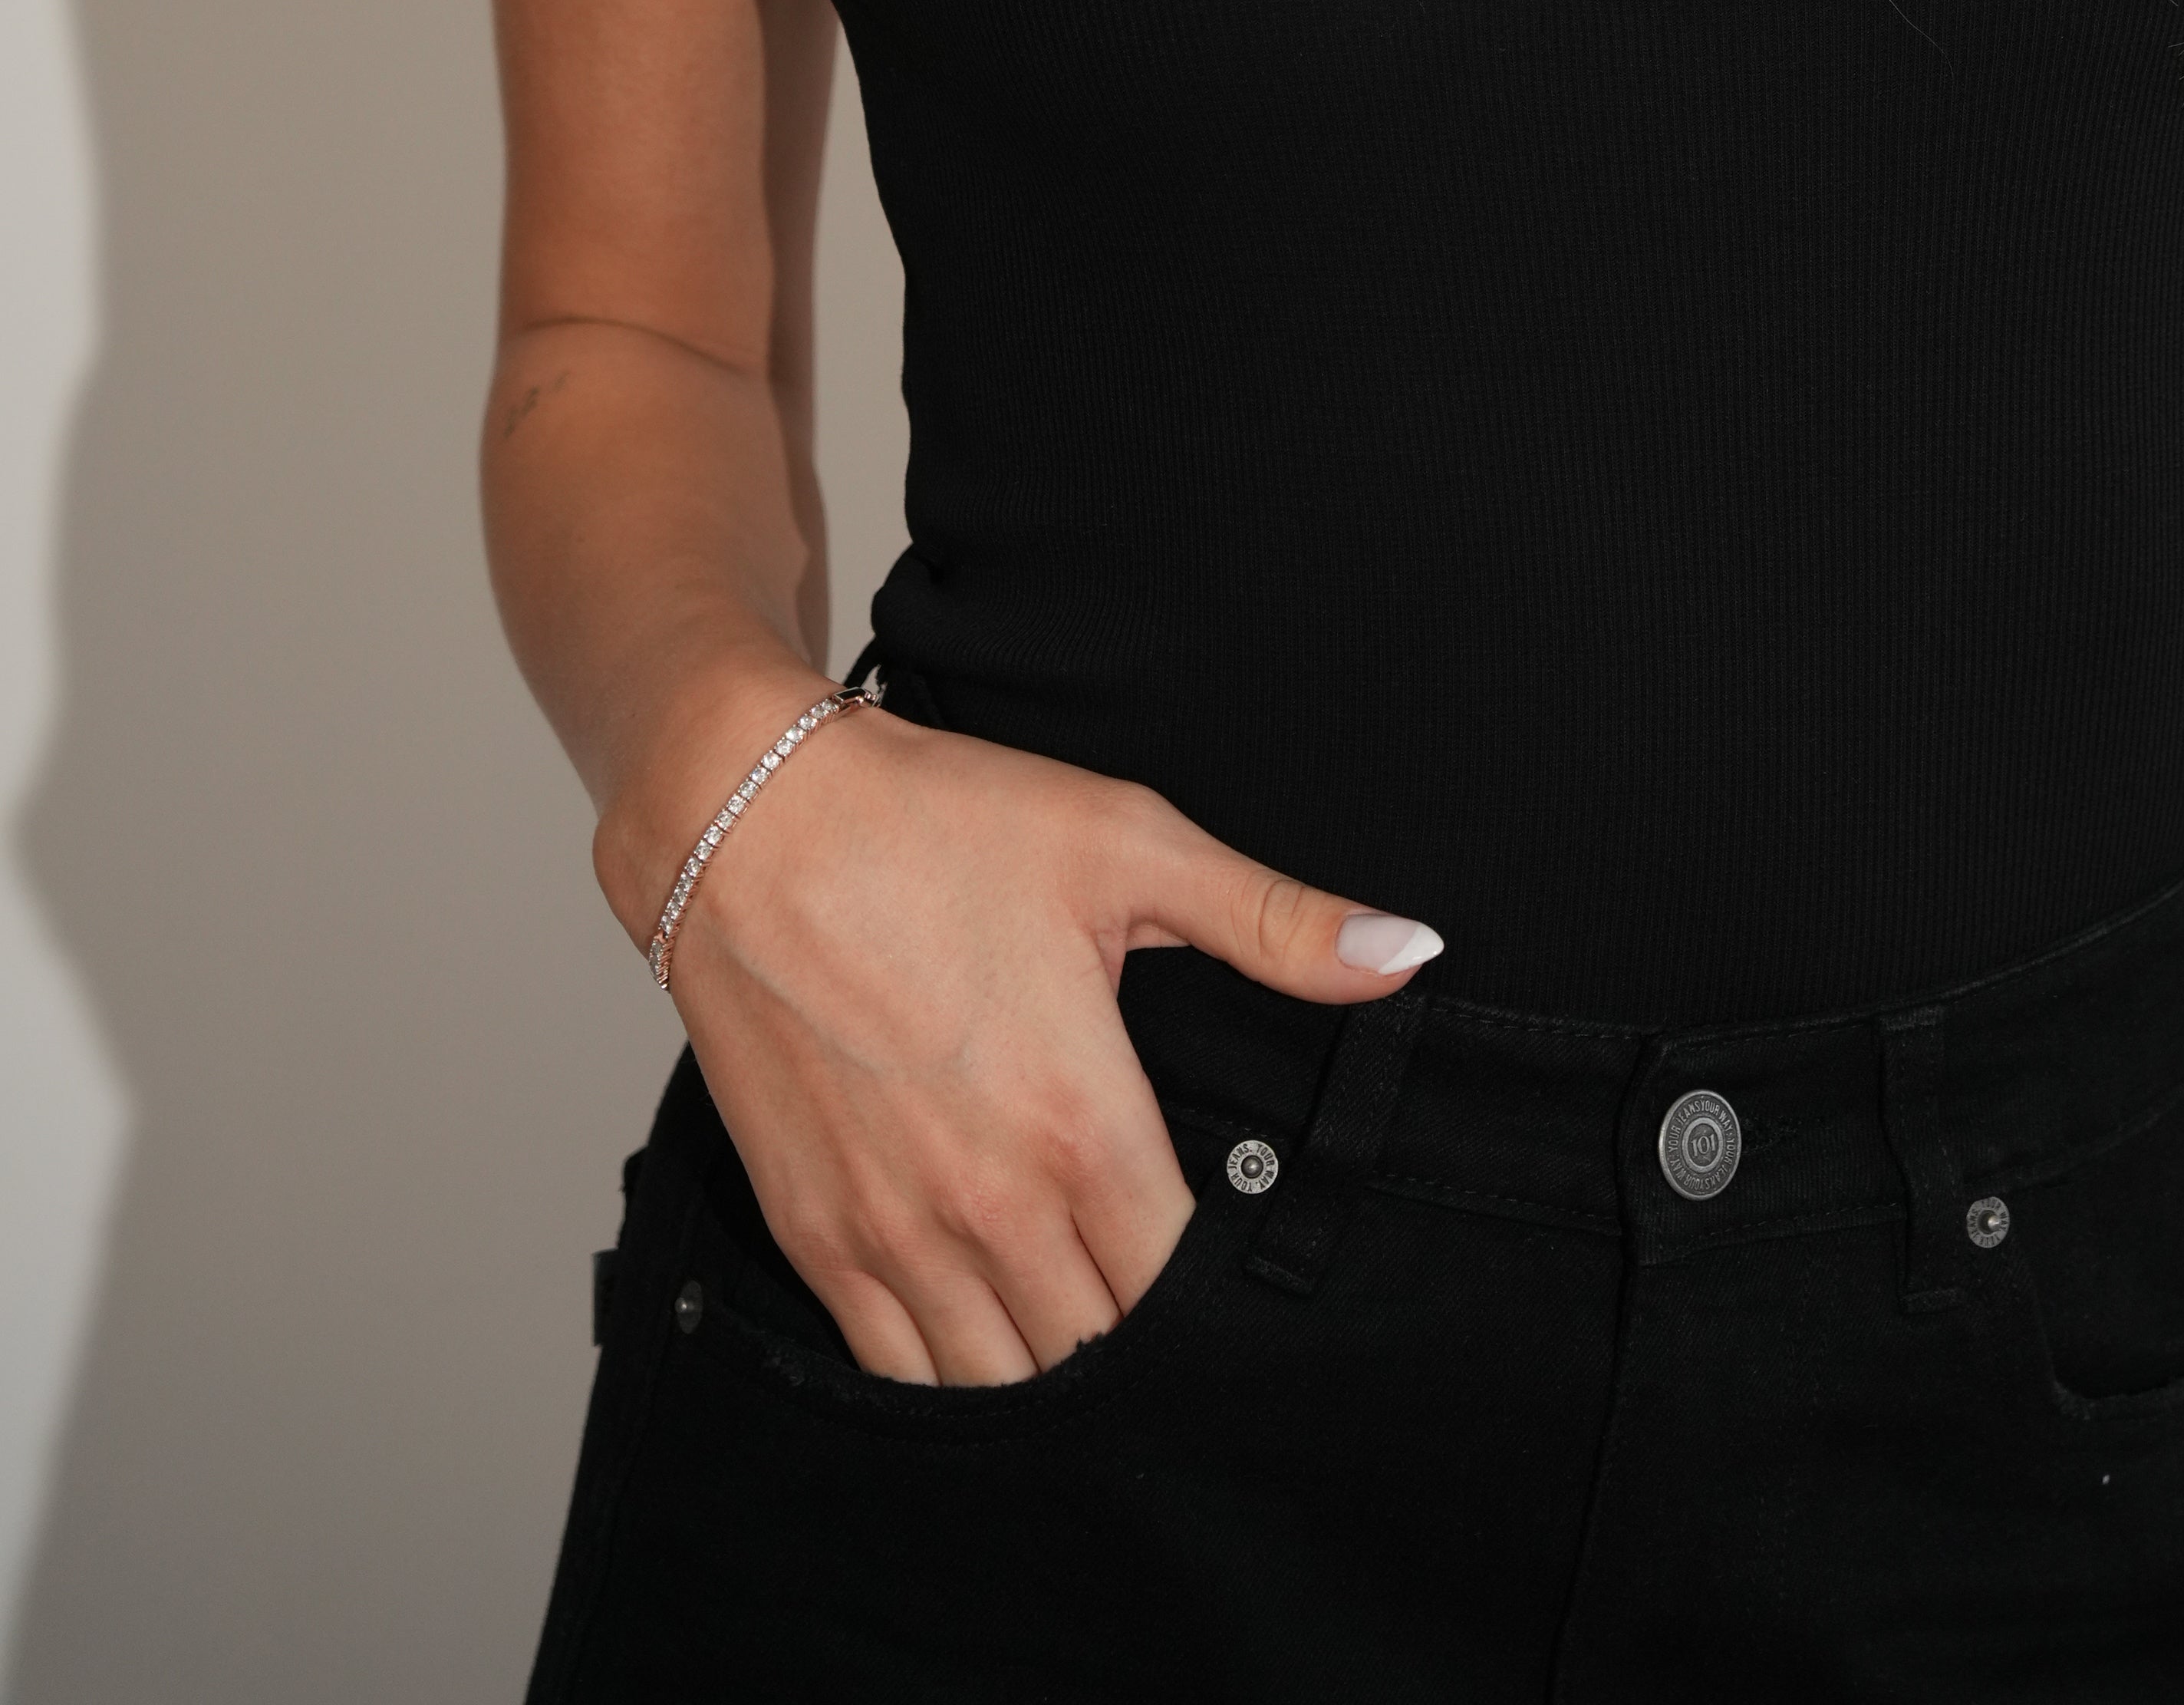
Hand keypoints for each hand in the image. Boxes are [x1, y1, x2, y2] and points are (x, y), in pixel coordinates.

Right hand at [648, 704, 1438, 1383]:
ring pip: (1000, 1387)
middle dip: (1143, 1346)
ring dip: (1054, 1369)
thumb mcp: (1129, 845)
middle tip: (1166, 1304)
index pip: (1179, 1289)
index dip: (1220, 1306)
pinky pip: (897, 1371)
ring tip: (1089, 1323)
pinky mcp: (817, 1236)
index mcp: (1081, 1122)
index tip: (1240, 1282)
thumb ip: (1277, 920)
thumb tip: (1410, 952)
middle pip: (1097, 1354)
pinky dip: (952, 1375)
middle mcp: (989, 1204)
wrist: (748, 822)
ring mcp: (893, 1234)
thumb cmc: (939, 823)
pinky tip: (991, 1337)